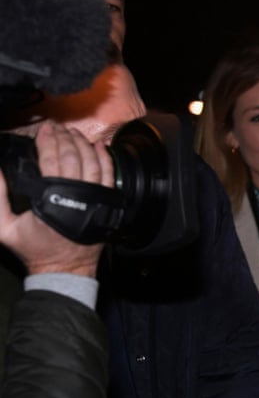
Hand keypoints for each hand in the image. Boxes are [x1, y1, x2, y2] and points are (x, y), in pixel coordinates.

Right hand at [0, 123, 113, 276]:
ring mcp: (94, 199)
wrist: (64, 268)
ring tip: (73, 134)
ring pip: (92, 162)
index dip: (47, 142)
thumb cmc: (35, 249)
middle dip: (64, 138)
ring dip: (83, 144)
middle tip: (57, 128)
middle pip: (72, 157)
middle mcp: (75, 196)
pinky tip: (99, 146)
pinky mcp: (106, 204)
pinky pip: (109, 175)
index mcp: (50, 199)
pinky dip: (105, 158)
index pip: (50, 161)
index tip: (44, 130)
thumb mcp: (4, 228)